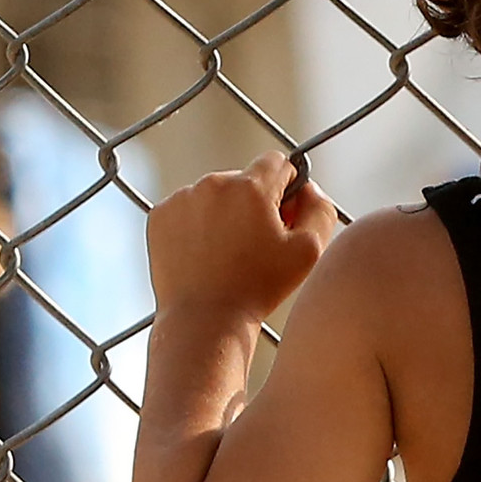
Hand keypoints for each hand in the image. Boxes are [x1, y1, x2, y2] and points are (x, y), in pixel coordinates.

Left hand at [145, 152, 338, 317]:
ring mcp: (182, 198)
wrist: (204, 320)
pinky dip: (196, 225)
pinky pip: (187, 208)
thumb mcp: (309, 251)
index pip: (277, 162)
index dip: (286, 188)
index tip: (283, 215)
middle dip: (254, 202)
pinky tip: (204, 255)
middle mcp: (213, 183)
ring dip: (224, 213)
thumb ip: (320, 209)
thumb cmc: (259, 288)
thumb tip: (308, 188)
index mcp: (251, 186)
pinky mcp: (160, 215)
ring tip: (227, 254)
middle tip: (255, 242)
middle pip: (244, 179)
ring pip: (214, 194)